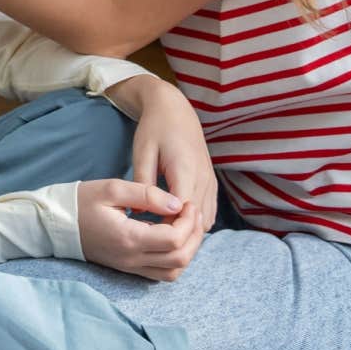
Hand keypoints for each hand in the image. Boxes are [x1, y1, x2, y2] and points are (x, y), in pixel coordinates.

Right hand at [76, 179, 203, 281]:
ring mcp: (130, 267)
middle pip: (180, 260)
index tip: (186, 202)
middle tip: (191, 212)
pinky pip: (161, 274)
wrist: (57, 224)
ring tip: (186, 226)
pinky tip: (173, 237)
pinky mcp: (129, 269)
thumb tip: (177, 203)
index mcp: (128, 238)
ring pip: (174, 272)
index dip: (189, 221)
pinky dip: (176, 258)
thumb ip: (147, 194)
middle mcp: (131, 259)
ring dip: (188, 250)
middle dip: (194, 235)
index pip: (174, 239)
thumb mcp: (113, 188)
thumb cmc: (82, 202)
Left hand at [116, 77, 217, 231]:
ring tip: (162, 235)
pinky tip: (176, 225)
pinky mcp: (212, 183)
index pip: (182, 212)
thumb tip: (138, 213)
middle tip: (152, 241)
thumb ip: (142, 182)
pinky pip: (209, 212)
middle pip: (197, 220)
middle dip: (176, 234)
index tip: (146, 234)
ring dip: (187, 230)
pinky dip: (195, 223)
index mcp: (186, 170)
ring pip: (206, 220)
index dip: (166, 227)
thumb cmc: (155, 128)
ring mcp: (211, 181)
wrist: (175, 108)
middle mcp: (204, 178)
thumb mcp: (143, 152)